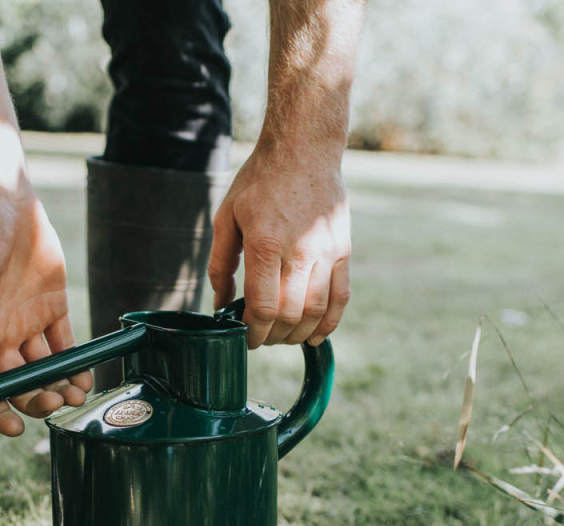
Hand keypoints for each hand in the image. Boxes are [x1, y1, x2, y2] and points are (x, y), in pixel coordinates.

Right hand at [0, 188, 92, 435]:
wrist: (3, 196)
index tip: (14, 427)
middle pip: (17, 384)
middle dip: (36, 399)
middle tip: (58, 402)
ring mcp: (27, 324)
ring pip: (44, 369)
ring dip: (59, 387)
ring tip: (77, 395)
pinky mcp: (53, 308)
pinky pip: (66, 345)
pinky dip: (76, 365)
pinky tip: (86, 377)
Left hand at [207, 143, 351, 348]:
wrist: (304, 149)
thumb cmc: (259, 181)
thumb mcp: (227, 216)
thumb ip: (221, 263)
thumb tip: (221, 303)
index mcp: (264, 243)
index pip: (262, 306)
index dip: (252, 331)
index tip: (244, 336)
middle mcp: (299, 251)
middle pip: (289, 315)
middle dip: (272, 336)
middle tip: (260, 338)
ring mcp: (326, 252)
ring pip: (315, 311)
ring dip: (297, 334)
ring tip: (282, 337)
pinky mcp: (342, 250)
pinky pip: (341, 296)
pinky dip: (329, 322)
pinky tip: (315, 335)